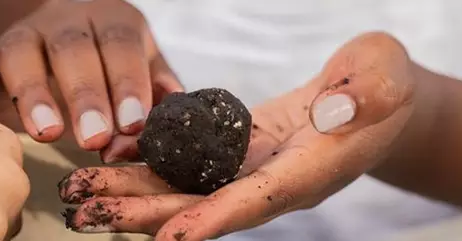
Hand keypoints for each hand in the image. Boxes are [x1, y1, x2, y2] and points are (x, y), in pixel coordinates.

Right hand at [0, 0, 182, 150]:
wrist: (67, 49)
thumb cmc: (112, 68)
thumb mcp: (142, 72)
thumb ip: (156, 92)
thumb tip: (167, 117)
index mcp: (112, 22)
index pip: (122, 46)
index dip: (128, 83)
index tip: (132, 123)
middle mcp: (69, 22)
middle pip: (74, 49)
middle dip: (85, 94)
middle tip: (94, 138)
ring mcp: (27, 34)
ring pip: (24, 52)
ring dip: (34, 93)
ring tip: (47, 133)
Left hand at [57, 32, 427, 239]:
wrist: (366, 96)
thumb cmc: (381, 86)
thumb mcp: (384, 76)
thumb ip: (364, 94)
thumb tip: (333, 113)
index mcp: (310, 171)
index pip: (258, 201)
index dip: (214, 220)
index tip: (168, 240)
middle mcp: (271, 181)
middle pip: (201, 205)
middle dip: (143, 212)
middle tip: (84, 214)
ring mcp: (250, 168)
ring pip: (183, 187)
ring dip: (130, 190)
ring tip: (78, 191)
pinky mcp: (236, 151)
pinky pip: (186, 161)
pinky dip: (149, 161)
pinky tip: (112, 155)